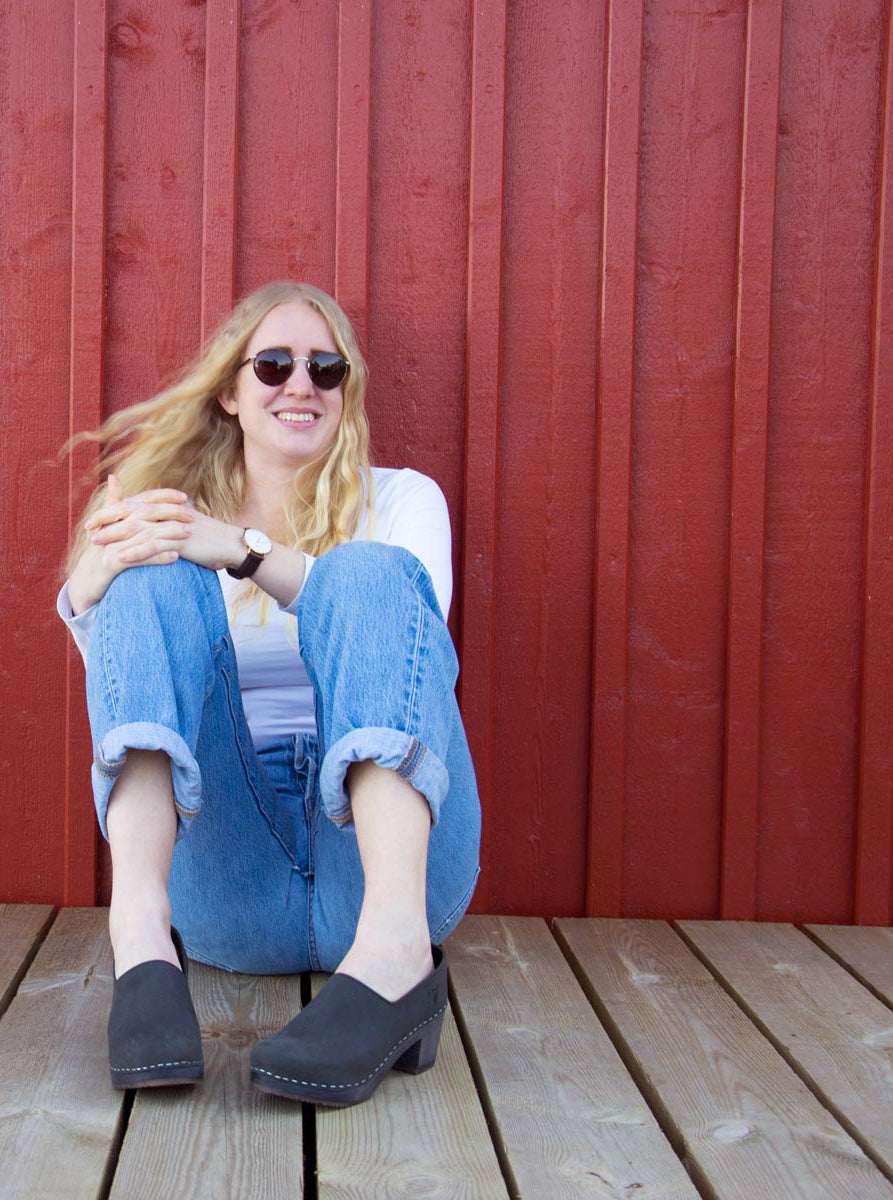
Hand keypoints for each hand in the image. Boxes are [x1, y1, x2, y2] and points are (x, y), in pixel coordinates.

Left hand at [86, 477, 243, 572]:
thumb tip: (151, 529)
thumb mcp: (185, 526)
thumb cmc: (209, 539)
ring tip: (96, 544)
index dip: (112, 510)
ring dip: (115, 535)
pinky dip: (135, 551)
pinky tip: (120, 558)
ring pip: (137, 528)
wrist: (233, 545)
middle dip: (107, 520)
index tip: (94, 520)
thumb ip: (166, 523)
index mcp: (167, 507)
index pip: (133, 504)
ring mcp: (173, 525)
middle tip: (87, 529)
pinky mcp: (180, 540)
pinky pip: (153, 546)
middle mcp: (167, 512)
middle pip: (130, 512)